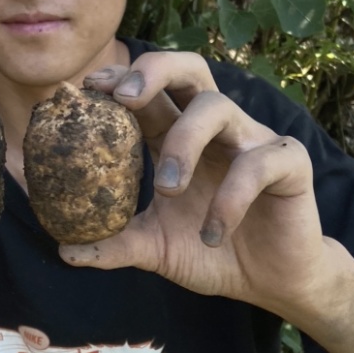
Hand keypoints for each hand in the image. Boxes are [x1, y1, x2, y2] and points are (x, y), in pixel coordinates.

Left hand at [60, 52, 334, 319]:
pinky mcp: (290, 165)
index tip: (87, 89)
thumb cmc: (211, 251)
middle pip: (190, 69)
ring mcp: (253, 141)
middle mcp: (216, 129)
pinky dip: (232, 197)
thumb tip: (64, 250)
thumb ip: (115, 245)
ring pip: (219, 108)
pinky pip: (259, 164)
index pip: (150, 92)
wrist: (270, 283)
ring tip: (167, 189)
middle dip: (154, 71)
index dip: (120, 81)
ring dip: (185, 142)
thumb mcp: (156, 249)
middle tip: (123, 98)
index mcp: (179, 137)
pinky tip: (213, 235)